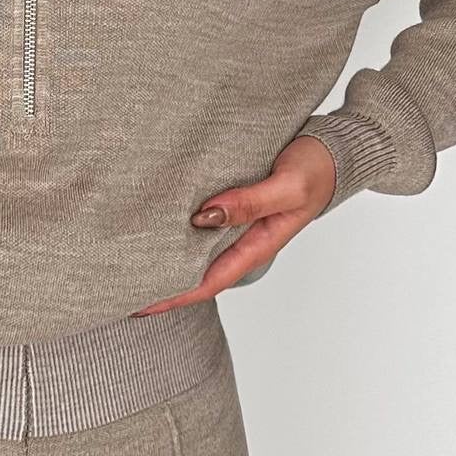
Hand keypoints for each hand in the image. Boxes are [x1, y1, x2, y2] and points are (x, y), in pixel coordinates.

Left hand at [129, 135, 337, 314]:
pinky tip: (155, 222)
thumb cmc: (317, 170)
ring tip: (127, 258)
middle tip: (118, 285)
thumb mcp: (285, 187)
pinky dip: (178, 226)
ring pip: (195, 247)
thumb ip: (248, 203)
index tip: (138, 305)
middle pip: (195, 271)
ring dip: (166, 254)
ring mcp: (239, 223)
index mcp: (257, 245)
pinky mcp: (236, 203)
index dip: (172, 296)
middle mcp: (244, 239)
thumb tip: (203, 217)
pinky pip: (202, 220)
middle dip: (160, 282)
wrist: (337, 151)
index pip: (207, 282)